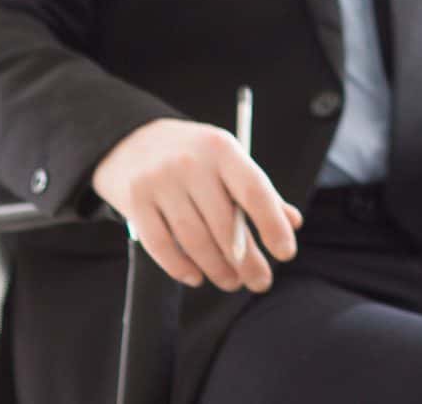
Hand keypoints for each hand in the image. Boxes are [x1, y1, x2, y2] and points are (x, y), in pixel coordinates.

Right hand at [90, 118, 301, 292]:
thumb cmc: (191, 154)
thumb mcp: (227, 158)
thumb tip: (292, 222)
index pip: (254, 192)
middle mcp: (191, 164)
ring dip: (217, 268)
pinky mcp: (134, 202)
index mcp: (222, 150)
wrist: (129, 140)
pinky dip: (180, 267)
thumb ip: (256, 190)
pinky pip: (160, 244)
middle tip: (260, 281)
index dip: (272, 225)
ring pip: (193, 238)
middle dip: (246, 259)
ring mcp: (160, 182)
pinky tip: (197, 277)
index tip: (286, 253)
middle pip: (223, 223)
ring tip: (232, 281)